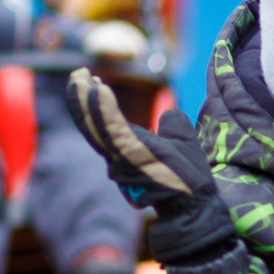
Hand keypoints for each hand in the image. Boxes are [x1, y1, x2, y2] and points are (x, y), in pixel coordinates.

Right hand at [65, 69, 232, 264]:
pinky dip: (104, 109)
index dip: (94, 102)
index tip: (92, 78)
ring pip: (95, 125)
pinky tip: (99, 89)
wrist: (196, 201)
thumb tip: (170, 114)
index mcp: (128, 149)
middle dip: (81, 97)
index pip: (103, 123)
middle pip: (91, 123)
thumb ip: (172, 127)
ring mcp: (123, 156)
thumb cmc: (187, 177)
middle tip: (77, 72)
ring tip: (80, 76)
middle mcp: (119, 154)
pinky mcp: (131, 156)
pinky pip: (113, 129)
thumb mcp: (181, 142)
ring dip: (85, 100)